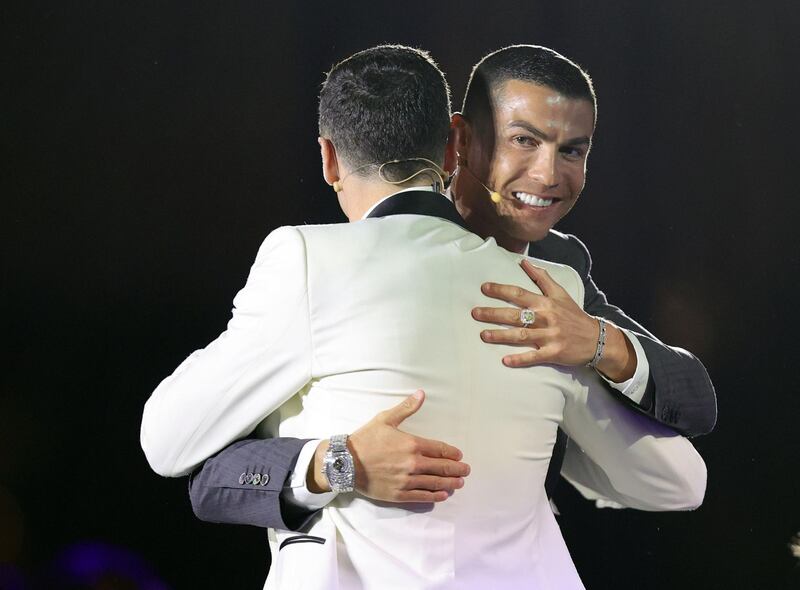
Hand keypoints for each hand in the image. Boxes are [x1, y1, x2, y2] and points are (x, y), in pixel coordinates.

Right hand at [309, 390, 469, 501]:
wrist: (346, 462)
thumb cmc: (366, 439)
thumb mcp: (385, 419)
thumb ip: (406, 408)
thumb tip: (421, 393)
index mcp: (412, 444)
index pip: (439, 449)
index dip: (451, 453)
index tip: (459, 456)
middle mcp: (413, 463)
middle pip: (441, 467)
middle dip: (456, 470)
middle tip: (466, 471)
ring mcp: (406, 480)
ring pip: (434, 483)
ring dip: (450, 484)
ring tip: (459, 484)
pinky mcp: (399, 494)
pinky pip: (422, 496)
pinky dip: (434, 496)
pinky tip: (443, 495)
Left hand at [471, 260, 634, 381]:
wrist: (596, 338)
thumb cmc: (574, 315)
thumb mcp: (560, 293)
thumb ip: (542, 278)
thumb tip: (524, 262)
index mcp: (545, 303)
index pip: (519, 294)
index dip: (501, 290)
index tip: (484, 288)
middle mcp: (546, 318)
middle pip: (515, 315)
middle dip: (493, 314)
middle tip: (475, 313)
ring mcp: (549, 336)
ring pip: (521, 335)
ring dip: (501, 336)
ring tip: (483, 335)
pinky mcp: (553, 353)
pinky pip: (534, 356)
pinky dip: (520, 359)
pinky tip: (504, 361)